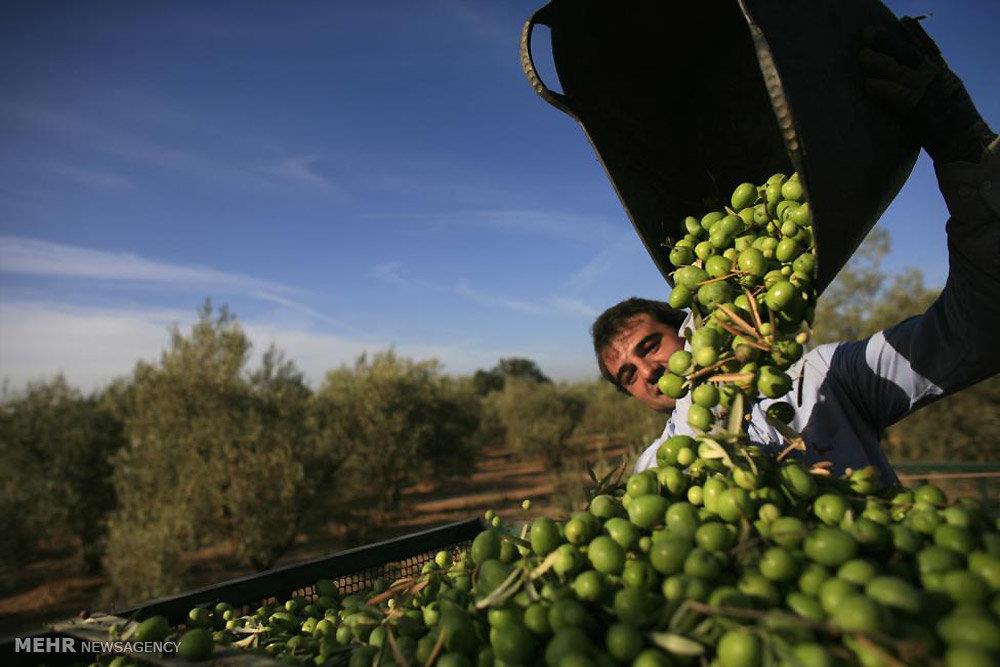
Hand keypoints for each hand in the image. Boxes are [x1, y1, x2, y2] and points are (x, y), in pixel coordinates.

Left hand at [859, 18, 993, 163]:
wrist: (966, 144)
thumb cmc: (954, 128)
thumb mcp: (947, 98)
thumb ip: (931, 87)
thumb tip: (912, 82)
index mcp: (944, 74)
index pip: (928, 48)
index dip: (914, 33)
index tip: (902, 20)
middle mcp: (937, 77)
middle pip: (908, 52)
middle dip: (887, 40)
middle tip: (867, 31)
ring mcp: (928, 90)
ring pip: (898, 70)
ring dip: (878, 61)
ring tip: (861, 55)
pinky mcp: (920, 108)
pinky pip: (897, 94)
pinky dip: (882, 88)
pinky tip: (867, 84)